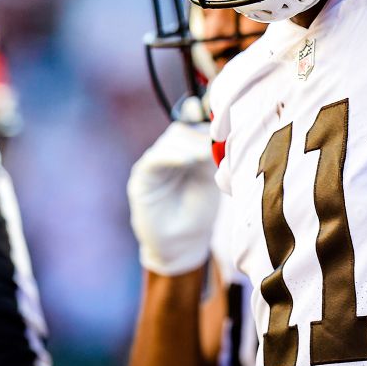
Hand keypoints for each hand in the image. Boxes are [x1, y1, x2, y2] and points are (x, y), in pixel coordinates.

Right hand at [127, 121, 219, 275]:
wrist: (181, 243)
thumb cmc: (199, 212)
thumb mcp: (210, 179)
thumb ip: (211, 155)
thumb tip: (220, 131)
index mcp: (187, 150)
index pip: (195, 125)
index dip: (208, 122)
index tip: (224, 127)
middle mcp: (169, 152)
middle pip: (183, 129)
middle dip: (201, 135)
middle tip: (215, 146)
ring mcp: (154, 162)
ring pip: (171, 139)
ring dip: (190, 144)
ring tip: (204, 156)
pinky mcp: (142, 176)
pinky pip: (154, 158)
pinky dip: (172, 155)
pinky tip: (188, 160)